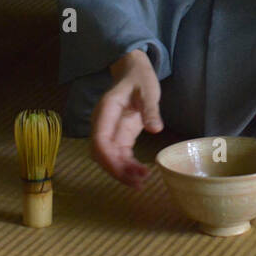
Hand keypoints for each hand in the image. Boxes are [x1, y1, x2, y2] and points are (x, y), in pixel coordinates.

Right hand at [90, 48, 161, 188]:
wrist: (134, 72)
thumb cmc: (140, 78)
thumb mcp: (148, 90)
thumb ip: (151, 110)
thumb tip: (156, 130)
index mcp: (106, 111)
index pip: (100, 139)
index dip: (108, 158)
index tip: (126, 170)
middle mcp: (103, 124)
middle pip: (101, 154)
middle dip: (116, 170)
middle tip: (138, 182)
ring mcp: (109, 131)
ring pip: (108, 158)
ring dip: (122, 172)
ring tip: (141, 183)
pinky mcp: (119, 137)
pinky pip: (119, 156)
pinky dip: (127, 167)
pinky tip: (141, 174)